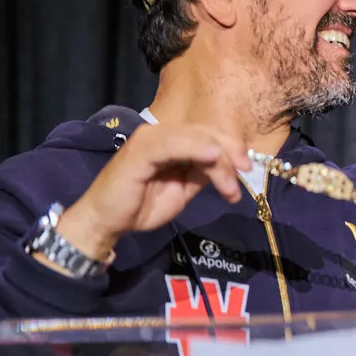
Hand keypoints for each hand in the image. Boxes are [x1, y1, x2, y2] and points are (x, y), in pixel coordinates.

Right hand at [52, 124, 249, 262]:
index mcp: (173, 141)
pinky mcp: (140, 150)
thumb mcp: (183, 188)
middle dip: (231, 153)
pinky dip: (196, 149)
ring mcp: (150, 139)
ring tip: (228, 188)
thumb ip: (204, 174)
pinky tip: (213, 158)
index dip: (232, 147)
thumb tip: (230, 168)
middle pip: (207, 134)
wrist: (108, 221)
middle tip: (245, 173)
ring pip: (196, 139)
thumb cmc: (143, 205)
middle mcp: (162, 134)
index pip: (210, 135)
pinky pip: (173, 144)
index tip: (248, 167)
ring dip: (219, 162)